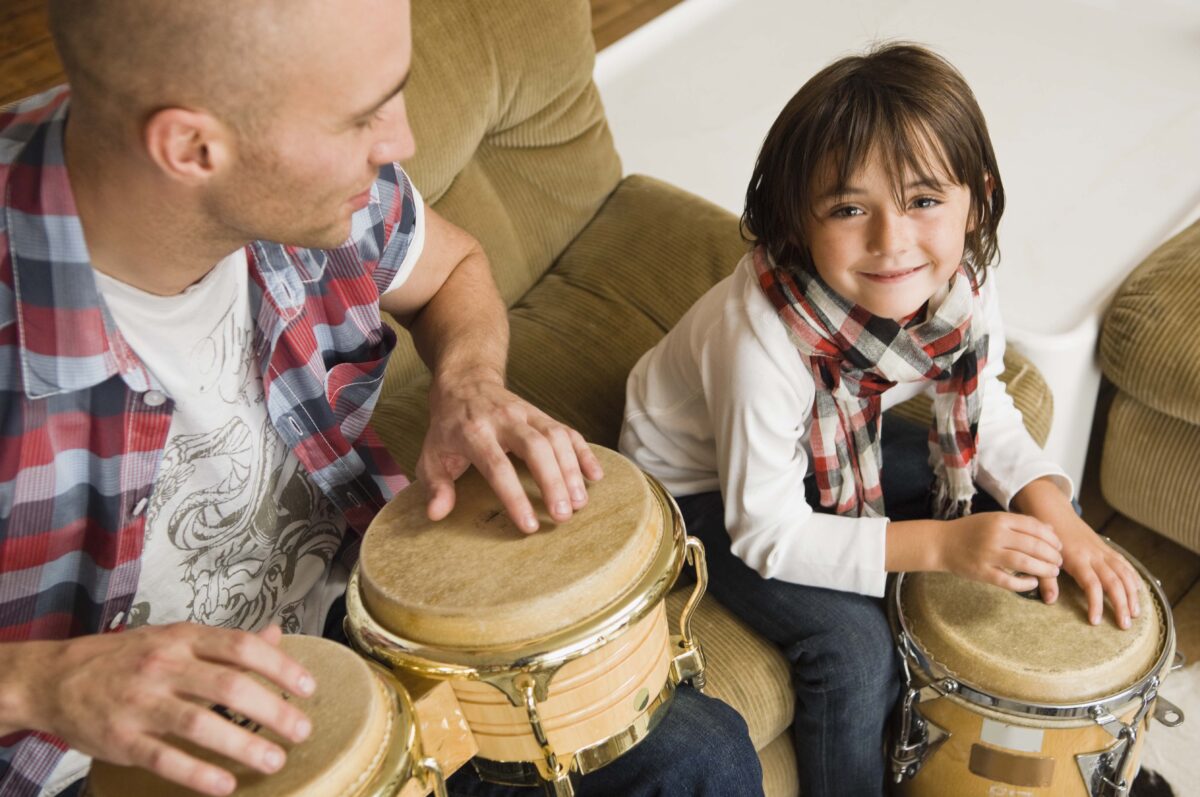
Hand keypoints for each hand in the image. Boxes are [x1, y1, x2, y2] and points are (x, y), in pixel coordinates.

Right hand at [14, 624, 313, 795]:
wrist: (55, 677)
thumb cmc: (126, 658)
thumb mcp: (175, 638)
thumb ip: (226, 644)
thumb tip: (277, 636)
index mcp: (183, 639)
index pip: (241, 647)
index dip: (280, 667)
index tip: (309, 687)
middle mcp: (164, 667)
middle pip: (228, 686)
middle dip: (272, 710)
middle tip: (301, 731)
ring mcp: (141, 703)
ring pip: (200, 724)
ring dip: (242, 745)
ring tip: (275, 760)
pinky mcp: (121, 740)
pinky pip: (165, 758)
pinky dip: (197, 773)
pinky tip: (226, 784)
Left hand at [418, 369, 603, 531]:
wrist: (466, 382)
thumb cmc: (449, 427)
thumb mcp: (431, 454)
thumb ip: (435, 485)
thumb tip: (436, 514)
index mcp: (473, 433)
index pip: (498, 466)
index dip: (515, 497)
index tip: (529, 525)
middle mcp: (504, 420)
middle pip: (535, 448)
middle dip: (552, 482)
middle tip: (563, 516)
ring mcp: (527, 414)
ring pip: (555, 437)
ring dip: (571, 470)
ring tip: (580, 503)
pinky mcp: (543, 414)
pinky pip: (568, 430)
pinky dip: (584, 452)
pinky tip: (595, 476)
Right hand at [935, 512, 1062, 591]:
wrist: (941, 543)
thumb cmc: (970, 531)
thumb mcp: (994, 520)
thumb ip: (1020, 524)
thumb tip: (1050, 531)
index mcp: (999, 519)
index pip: (1034, 527)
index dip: (1051, 538)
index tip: (1059, 546)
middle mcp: (994, 535)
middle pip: (1033, 545)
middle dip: (1052, 555)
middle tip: (1059, 562)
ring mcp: (988, 554)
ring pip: (1024, 562)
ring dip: (1043, 569)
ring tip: (1052, 572)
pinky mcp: (982, 572)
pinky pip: (1008, 580)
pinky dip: (1024, 583)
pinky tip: (1032, 583)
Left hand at [1051, 515, 1141, 628]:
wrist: (1052, 511)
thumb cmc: (1045, 536)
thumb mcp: (1041, 557)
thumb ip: (1046, 579)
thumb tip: (1050, 601)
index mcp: (1077, 559)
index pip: (1092, 585)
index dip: (1095, 603)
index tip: (1095, 621)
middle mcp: (1094, 555)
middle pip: (1114, 582)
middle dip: (1121, 604)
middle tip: (1124, 625)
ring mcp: (1102, 551)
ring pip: (1123, 573)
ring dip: (1132, 593)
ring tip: (1135, 613)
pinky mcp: (1105, 547)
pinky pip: (1123, 562)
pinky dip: (1133, 576)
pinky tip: (1138, 589)